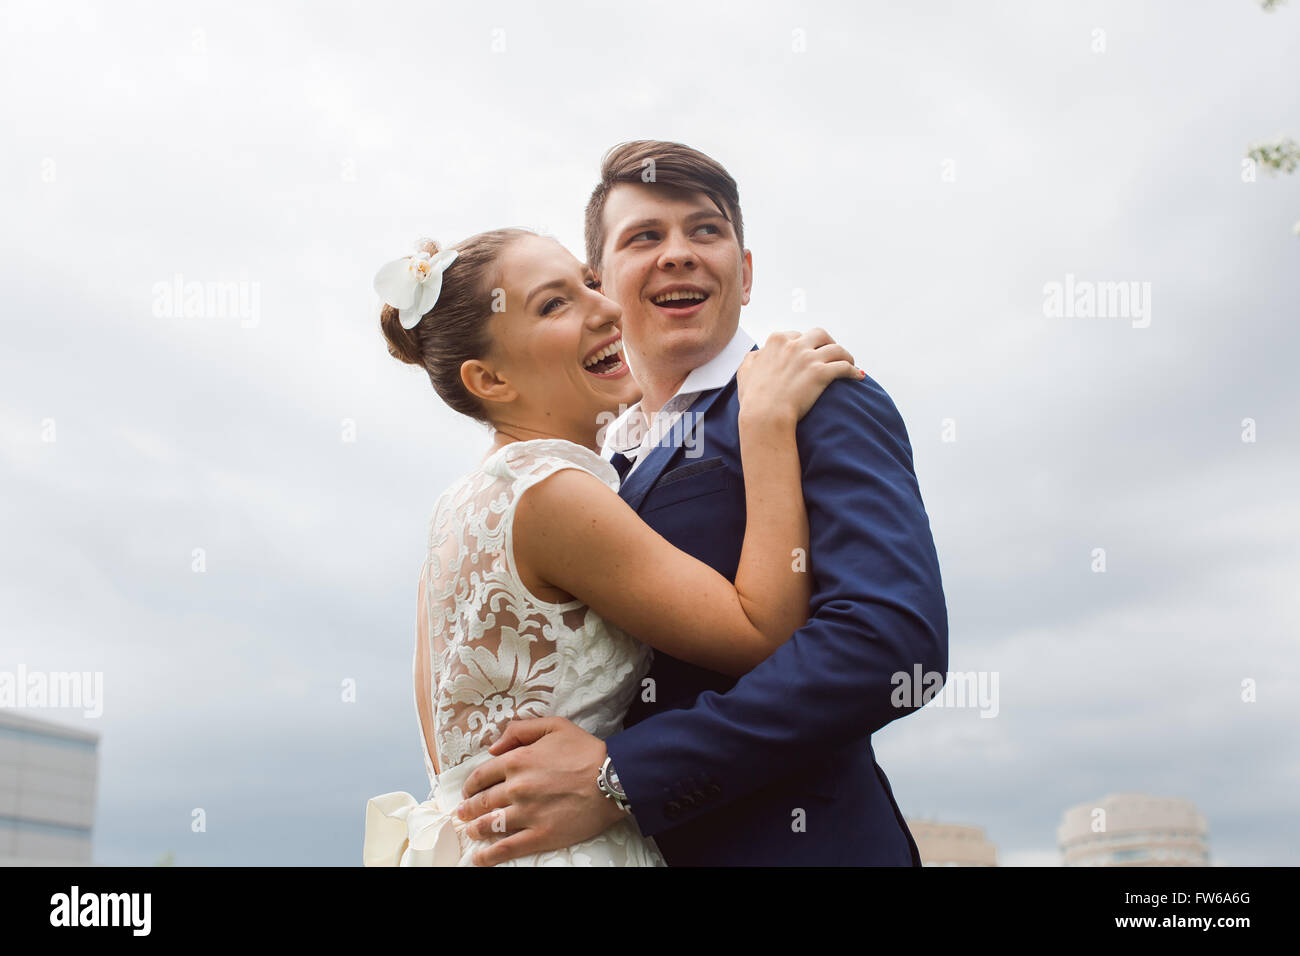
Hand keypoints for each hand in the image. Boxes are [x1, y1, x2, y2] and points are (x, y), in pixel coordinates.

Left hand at [456, 717, 626, 865]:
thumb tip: (494, 746)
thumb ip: (520, 730)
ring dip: (476, 829)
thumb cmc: (586, 751)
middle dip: (468, 808)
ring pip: (491, 824)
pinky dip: (490, 855)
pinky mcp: (540, 835)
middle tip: (462, 813)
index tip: (468, 791)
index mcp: (517, 761)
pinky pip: (508, 848)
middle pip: (482, 801)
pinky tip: (480, 859)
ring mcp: (527, 813)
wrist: (613, 778)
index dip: (471, 784)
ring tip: (471, 832)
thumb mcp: (554, 726)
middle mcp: (516, 787)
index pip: (482, 775)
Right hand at [736, 328, 862, 424]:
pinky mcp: (821, 373)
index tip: (810, 351)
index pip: (796, 334)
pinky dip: (853, 371)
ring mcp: (809, 358)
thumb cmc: (754, 399)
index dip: (805, 343)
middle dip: (828, 342)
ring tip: (850, 363)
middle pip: (820, 335)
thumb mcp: (745, 372)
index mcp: (776, 341)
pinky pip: (845, 367)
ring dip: (846, 355)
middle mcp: (794, 345)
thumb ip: (753, 358)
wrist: (765, 416)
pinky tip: (858, 376)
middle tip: (832, 353)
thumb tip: (759, 354)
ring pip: (837, 349)